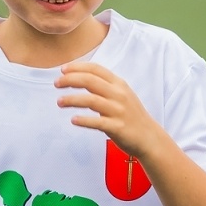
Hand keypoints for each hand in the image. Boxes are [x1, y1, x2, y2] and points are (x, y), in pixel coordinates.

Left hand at [54, 62, 168, 161]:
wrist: (149, 137)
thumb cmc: (130, 116)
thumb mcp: (121, 95)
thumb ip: (104, 86)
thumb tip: (80, 78)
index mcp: (119, 84)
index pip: (95, 69)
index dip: (77, 67)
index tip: (63, 70)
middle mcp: (119, 95)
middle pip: (90, 81)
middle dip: (70, 80)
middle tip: (56, 83)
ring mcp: (118, 111)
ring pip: (91, 100)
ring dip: (72, 99)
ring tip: (59, 102)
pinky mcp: (117, 127)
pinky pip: (97, 122)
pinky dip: (84, 120)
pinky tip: (73, 120)